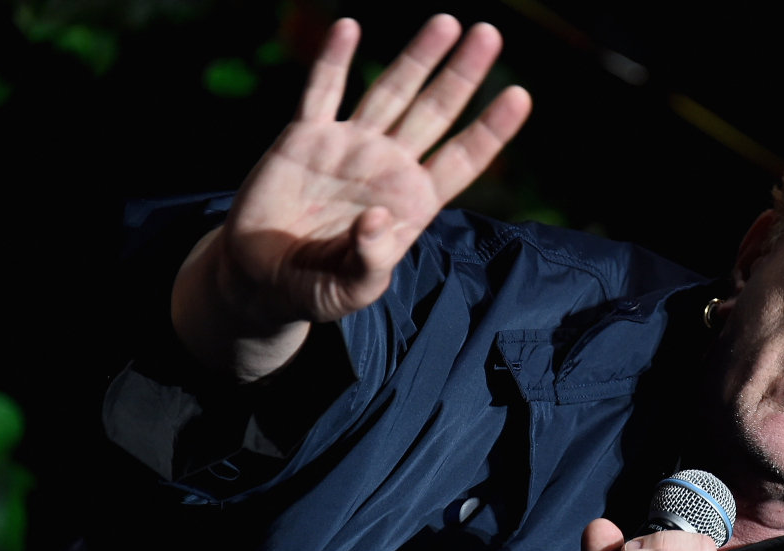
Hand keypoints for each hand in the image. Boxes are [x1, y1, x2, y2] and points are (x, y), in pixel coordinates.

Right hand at [171, 15, 530, 379]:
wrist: (263, 280)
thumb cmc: (316, 290)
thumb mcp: (349, 291)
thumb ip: (370, 261)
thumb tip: (379, 219)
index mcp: (412, 203)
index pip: (462, 160)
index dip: (491, 129)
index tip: (519, 96)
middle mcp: (388, 166)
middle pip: (434, 112)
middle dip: (461, 75)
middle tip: (489, 34)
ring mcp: (349, 147)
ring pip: (389, 92)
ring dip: (416, 58)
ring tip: (446, 22)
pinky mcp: (303, 138)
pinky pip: (321, 92)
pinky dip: (333, 60)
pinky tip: (349, 28)